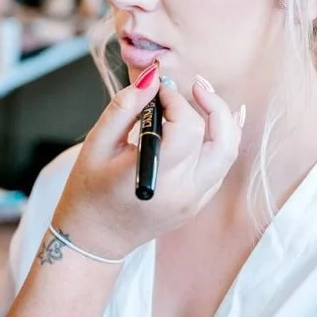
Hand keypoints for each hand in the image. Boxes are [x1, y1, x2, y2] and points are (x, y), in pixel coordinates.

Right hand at [53, 72, 241, 260]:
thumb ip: (125, 107)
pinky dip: (220, 139)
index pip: (187, 128)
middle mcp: (182, 192)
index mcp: (155, 178)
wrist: (94, 239)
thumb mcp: (97, 143)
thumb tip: (151, 78)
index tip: (157, 88)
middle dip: (211, 103)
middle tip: (193, 84)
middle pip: (220, 140)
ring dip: (221, 120)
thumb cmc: (88, 191)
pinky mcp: (197, 204)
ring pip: (228, 153)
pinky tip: (212, 119)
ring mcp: (193, 201)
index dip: (177, 99)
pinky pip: (220, 166)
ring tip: (203, 96)